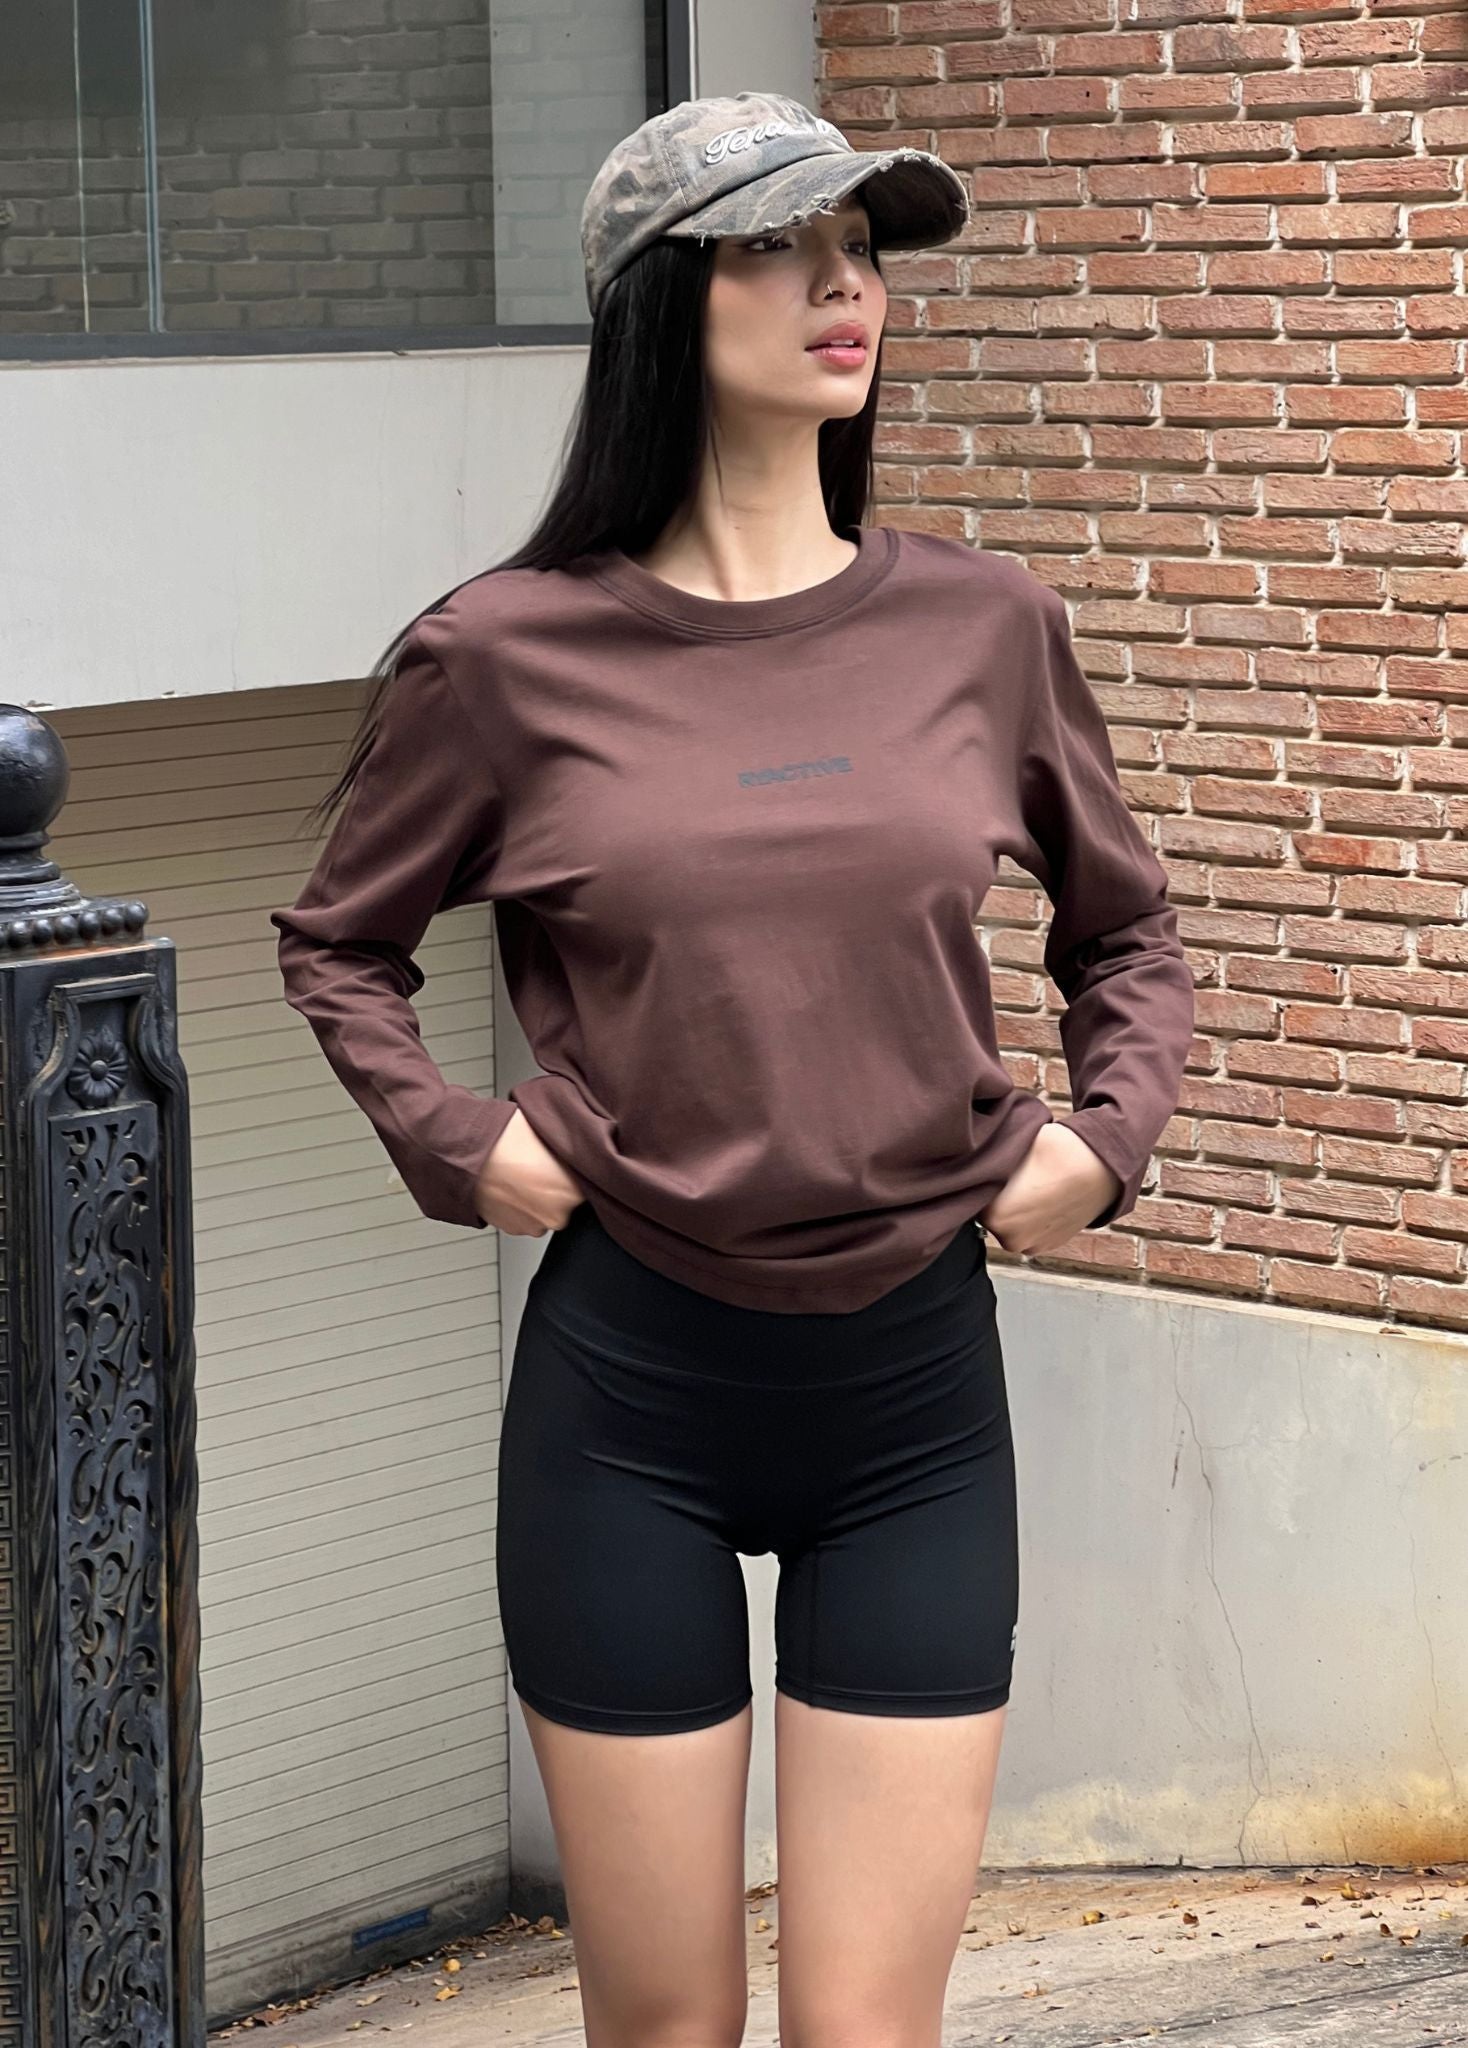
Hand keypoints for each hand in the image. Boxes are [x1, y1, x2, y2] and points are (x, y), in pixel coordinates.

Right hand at [473, 1107, 588, 1235]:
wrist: (461, 1156)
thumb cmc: (501, 1138)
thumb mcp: (548, 1130)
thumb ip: (570, 1146)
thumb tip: (579, 1145)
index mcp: (573, 1189)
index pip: (592, 1183)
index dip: (577, 1169)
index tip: (568, 1160)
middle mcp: (558, 1214)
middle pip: (569, 1199)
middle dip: (558, 1185)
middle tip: (541, 1163)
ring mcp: (534, 1225)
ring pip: (547, 1210)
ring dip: (539, 1196)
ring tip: (521, 1172)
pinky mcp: (514, 1231)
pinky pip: (527, 1217)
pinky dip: (522, 1204)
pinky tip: (511, 1184)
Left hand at [977, 1122, 1122, 1256]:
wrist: (1102, 1165)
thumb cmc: (1056, 1151)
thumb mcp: (1009, 1149)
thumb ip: (985, 1166)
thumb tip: (972, 1168)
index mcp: (993, 1216)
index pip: (972, 1197)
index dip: (981, 1180)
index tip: (992, 1167)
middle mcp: (1010, 1239)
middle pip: (989, 1215)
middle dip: (996, 1198)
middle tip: (1013, 1175)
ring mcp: (1033, 1245)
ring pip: (1010, 1224)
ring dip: (1015, 1209)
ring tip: (1032, 1184)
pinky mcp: (1051, 1245)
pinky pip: (1030, 1229)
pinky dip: (1032, 1217)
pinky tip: (1043, 1195)